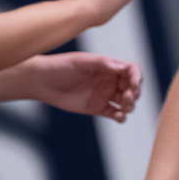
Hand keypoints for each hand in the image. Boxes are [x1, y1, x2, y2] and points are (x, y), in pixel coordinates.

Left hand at [26, 52, 141, 122]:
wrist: (41, 82)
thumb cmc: (60, 67)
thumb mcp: (82, 62)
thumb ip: (104, 64)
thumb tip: (124, 68)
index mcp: (108, 67)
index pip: (131, 71)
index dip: (137, 77)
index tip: (135, 84)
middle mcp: (109, 80)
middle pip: (132, 88)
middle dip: (135, 93)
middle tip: (128, 97)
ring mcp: (104, 95)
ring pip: (127, 102)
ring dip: (130, 106)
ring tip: (124, 108)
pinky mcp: (97, 108)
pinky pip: (115, 114)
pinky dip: (121, 117)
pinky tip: (119, 116)